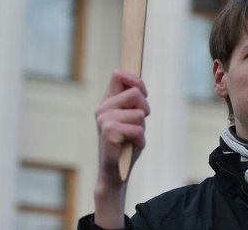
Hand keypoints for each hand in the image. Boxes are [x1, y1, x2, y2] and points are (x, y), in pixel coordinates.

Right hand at [94, 69, 149, 207]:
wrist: (114, 173)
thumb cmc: (125, 145)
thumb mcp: (130, 119)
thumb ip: (132, 102)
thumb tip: (140, 87)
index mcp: (107, 101)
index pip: (118, 74)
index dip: (135, 80)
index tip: (142, 92)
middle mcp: (102, 108)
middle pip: (136, 92)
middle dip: (144, 109)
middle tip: (137, 125)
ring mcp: (104, 119)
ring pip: (140, 113)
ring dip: (142, 129)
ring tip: (131, 139)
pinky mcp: (109, 132)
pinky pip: (138, 129)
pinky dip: (140, 141)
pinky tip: (130, 147)